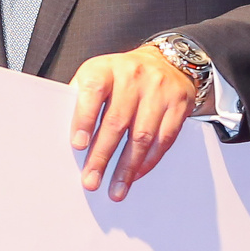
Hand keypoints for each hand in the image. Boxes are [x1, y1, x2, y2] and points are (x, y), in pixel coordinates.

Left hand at [70, 45, 197, 200]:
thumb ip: (81, 99)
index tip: (78, 145)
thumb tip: (71, 139)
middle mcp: (133, 76)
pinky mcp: (178, 104)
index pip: (93, 90)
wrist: (167, 61)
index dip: (84, 118)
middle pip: (117, 121)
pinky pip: (163, 139)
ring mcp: (158, 90)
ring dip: (127, 167)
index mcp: (106, 68)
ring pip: (142, 135)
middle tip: (92, 180)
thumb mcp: (97, 75)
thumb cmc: (121, 76)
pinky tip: (136, 175)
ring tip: (116, 189)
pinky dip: (148, 161)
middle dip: (103, 155)